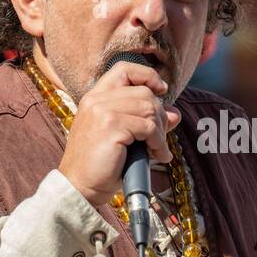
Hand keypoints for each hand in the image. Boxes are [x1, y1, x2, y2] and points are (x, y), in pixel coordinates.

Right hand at [57, 60, 181, 205]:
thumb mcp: (125, 137)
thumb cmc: (102, 164)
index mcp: (95, 98)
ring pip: (150, 108)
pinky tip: (159, 155)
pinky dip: (159, 143)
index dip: (147, 76)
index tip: (161, 90)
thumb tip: (174, 113)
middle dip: (160, 115)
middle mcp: (96, 100)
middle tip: (159, 138)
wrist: (81, 187)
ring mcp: (102, 111)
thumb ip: (147, 121)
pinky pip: (149, 127)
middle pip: (144, 92)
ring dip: (161, 132)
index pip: (124, 69)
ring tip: (159, 150)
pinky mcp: (111, 126)